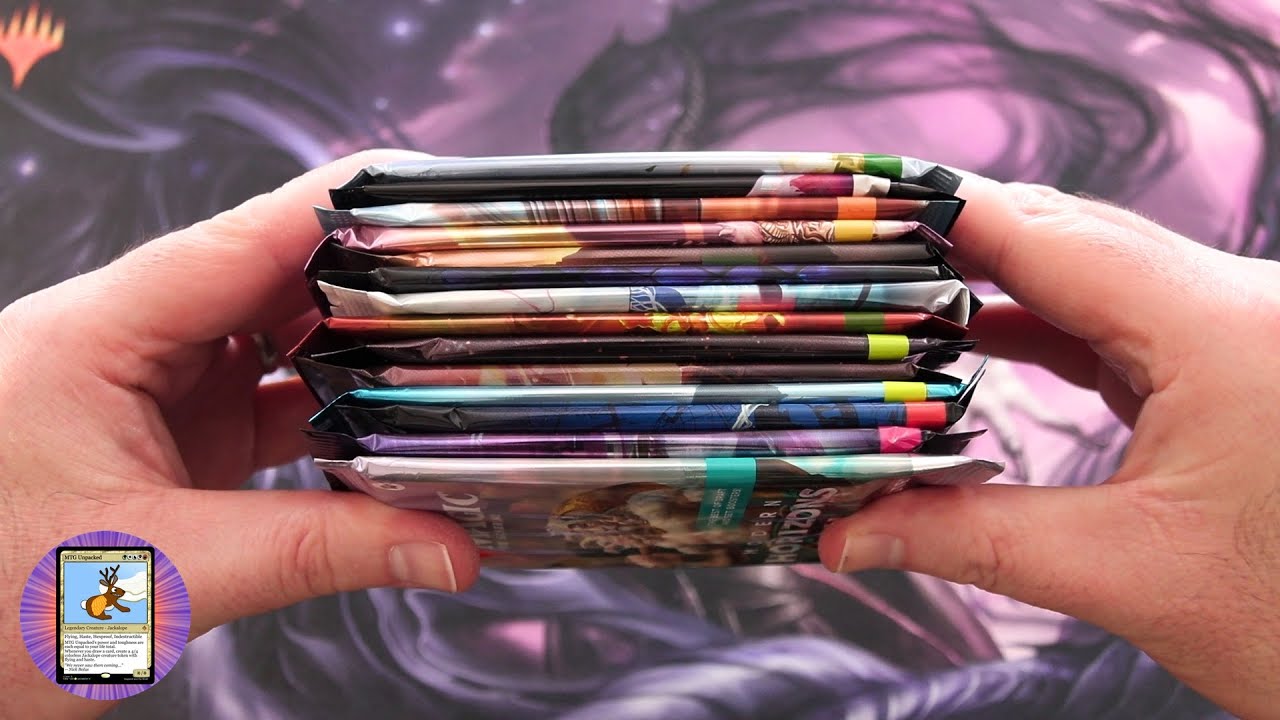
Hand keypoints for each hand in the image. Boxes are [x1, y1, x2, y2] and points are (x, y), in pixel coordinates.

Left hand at [0, 151, 478, 718]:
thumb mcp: (160, 575)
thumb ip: (314, 552)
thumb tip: (446, 546)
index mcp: (93, 336)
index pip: (237, 242)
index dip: (339, 211)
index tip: (428, 195)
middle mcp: (123, 346)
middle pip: (267, 281)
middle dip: (366, 286)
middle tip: (467, 294)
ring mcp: (151, 392)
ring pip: (276, 343)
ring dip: (354, 358)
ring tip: (446, 361)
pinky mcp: (174, 439)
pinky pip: (271, 403)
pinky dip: (333, 418)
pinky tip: (389, 433)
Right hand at [818, 176, 1279, 718]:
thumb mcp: (1126, 574)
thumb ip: (969, 540)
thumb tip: (843, 537)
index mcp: (1222, 332)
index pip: (1053, 238)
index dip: (950, 215)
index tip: (864, 206)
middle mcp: (1240, 305)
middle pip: (1074, 236)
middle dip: (964, 239)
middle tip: (864, 245)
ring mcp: (1241, 329)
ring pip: (1098, 271)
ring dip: (1003, 279)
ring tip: (906, 287)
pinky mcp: (1235, 361)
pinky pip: (1123, 316)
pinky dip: (1047, 321)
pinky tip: (984, 333)